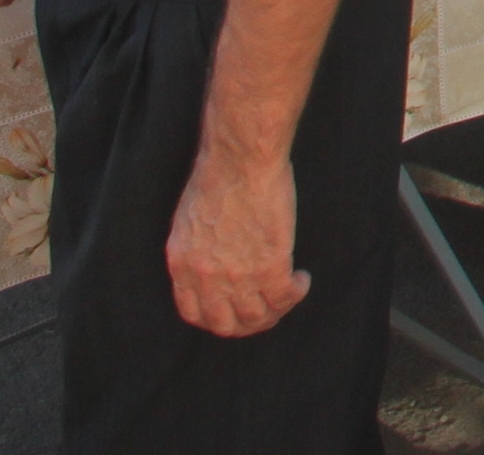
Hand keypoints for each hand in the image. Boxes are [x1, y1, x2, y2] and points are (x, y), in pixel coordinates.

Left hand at [164, 145, 311, 339]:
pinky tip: (301, 279)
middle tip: (265, 311)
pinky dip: (296, 293)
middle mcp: (206, 278)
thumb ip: (197, 250)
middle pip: (226, 325)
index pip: (193, 313)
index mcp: (182, 265)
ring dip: (276, 310)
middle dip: (248, 325)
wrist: (240, 158)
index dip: (216, 319)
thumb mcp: (189, 221)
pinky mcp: (270, 265)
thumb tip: (214, 264)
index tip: (234, 311)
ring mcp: (238, 275)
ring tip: (288, 292)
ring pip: (257, 317)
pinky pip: (285, 296)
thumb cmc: (218, 175)